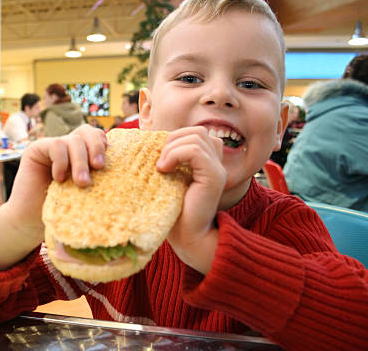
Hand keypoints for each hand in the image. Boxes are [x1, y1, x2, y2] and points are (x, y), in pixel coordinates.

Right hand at [6, 124, 107, 236]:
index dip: (102, 143)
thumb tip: (125, 172)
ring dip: (80, 161)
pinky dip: (62, 161)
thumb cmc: (62, 212)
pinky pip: (55, 145)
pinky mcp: (36, 150)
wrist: (30, 221)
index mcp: (82, 155)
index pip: (96, 136)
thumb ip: (98, 179)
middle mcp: (67, 148)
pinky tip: (60, 179)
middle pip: (86, 132)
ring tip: (82, 183)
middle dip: (96, 148)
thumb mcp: (86, 194)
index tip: (106, 162)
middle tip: (99, 167)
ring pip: (73, 140)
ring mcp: (52, 147)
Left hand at [156, 126, 225, 273]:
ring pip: (196, 137)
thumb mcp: (169, 179)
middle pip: (197, 132)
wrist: (187, 237)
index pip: (195, 133)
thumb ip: (169, 159)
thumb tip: (149, 139)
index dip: (174, 138)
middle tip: (159, 162)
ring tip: (161, 167)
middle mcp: (217, 163)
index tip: (159, 158)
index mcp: (208, 161)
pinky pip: (195, 151)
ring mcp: (218, 169)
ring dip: (171, 148)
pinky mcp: (214, 178)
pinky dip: (175, 155)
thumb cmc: (173, 211)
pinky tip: (164, 170)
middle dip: (172, 140)